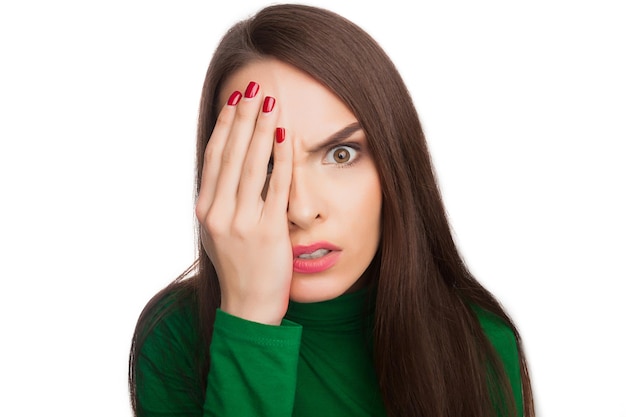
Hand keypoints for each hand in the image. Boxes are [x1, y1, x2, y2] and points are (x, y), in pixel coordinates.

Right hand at [195, 82, 293, 324]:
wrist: (247, 307)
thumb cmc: (237, 268)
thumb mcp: (217, 233)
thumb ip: (219, 201)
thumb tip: (229, 168)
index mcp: (204, 210)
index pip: (214, 157)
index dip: (224, 126)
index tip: (233, 101)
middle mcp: (218, 213)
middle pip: (231, 155)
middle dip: (243, 117)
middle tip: (253, 88)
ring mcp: (241, 223)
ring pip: (251, 165)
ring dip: (260, 130)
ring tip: (269, 103)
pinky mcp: (267, 231)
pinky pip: (276, 188)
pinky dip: (281, 159)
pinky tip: (285, 137)